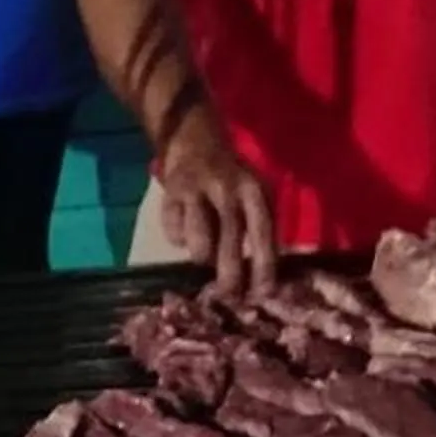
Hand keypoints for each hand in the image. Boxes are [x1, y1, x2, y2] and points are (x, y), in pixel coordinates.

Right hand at [159, 116, 277, 298]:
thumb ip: (260, 228)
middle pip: (229, 238)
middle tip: (230, 296)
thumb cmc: (233, 179)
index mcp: (253, 190)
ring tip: (205, 255)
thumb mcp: (255, 195)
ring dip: (202, 255)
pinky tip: (185, 230)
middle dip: (230, 273)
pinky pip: (173, 232)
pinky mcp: (170, 192)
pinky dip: (178, 238)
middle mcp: (226, 188)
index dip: (264, 265)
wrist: (195, 140)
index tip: (265, 293)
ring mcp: (196, 189)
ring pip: (198, 241)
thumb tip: (260, 278)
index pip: (263, 232)